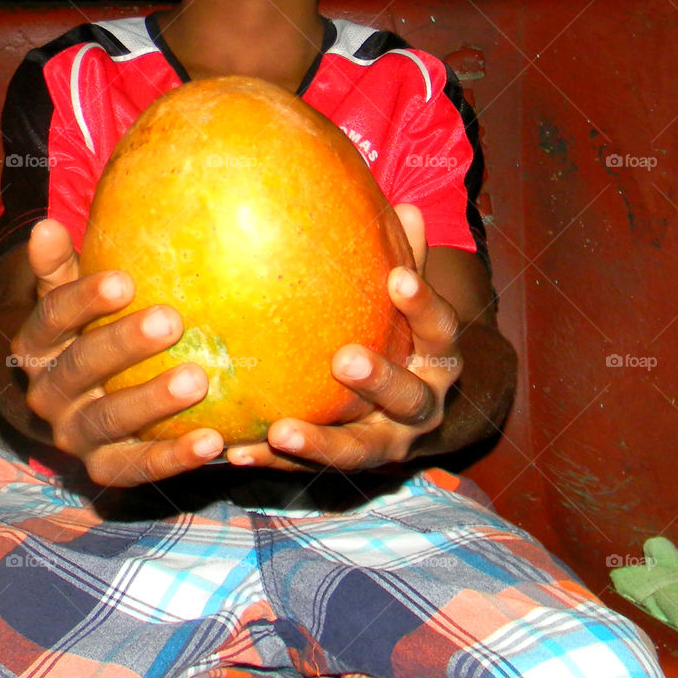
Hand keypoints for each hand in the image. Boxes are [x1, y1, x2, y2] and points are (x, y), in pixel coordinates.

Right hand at [9, 220, 224, 485]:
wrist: (80, 405)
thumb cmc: (89, 333)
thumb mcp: (71, 299)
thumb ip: (60, 268)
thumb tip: (47, 224)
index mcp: (37, 346)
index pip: (52, 319)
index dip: (84, 300)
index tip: (125, 281)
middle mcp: (47, 394)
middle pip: (80, 368)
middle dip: (124, 345)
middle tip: (171, 321)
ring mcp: (75, 436)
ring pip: (108, 419)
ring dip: (152, 400)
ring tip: (198, 380)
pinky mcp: (104, 468)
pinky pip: (137, 467)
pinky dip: (173, 457)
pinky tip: (213, 441)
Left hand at [224, 204, 462, 470]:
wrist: (417, 418)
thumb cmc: (402, 342)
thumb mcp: (409, 308)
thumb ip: (407, 262)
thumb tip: (407, 208)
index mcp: (438, 360)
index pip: (440, 330)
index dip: (423, 304)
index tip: (398, 278)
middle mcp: (422, 407)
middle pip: (408, 396)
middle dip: (379, 379)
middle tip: (344, 359)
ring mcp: (388, 443)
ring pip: (361, 449)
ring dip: (321, 442)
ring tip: (280, 430)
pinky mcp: (349, 465)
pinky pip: (312, 469)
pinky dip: (276, 462)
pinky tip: (237, 452)